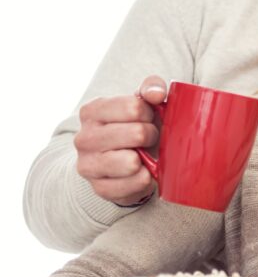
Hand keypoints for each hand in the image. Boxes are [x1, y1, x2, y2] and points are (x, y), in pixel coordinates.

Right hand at [74, 76, 166, 204]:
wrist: (115, 162)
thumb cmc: (133, 126)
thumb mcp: (141, 102)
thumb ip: (151, 88)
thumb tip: (156, 93)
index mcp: (92, 111)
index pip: (134, 107)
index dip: (150, 114)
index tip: (147, 118)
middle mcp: (83, 138)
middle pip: (137, 133)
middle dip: (151, 136)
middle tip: (147, 139)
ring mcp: (88, 165)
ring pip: (131, 162)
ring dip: (148, 159)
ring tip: (143, 155)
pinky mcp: (99, 188)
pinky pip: (135, 183)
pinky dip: (146, 179)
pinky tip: (141, 173)